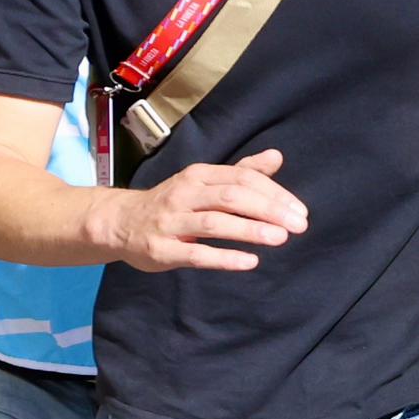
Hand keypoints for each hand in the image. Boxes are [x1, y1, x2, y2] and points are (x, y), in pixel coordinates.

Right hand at [105, 145, 305, 272]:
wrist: (119, 222)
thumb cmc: (172, 203)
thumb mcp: (204, 182)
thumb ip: (242, 172)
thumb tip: (276, 156)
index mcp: (198, 176)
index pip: (242, 178)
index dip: (274, 193)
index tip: (299, 211)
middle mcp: (184, 195)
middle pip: (231, 197)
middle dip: (268, 210)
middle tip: (299, 225)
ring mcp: (171, 223)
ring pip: (214, 223)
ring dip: (250, 230)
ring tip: (280, 238)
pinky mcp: (162, 250)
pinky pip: (196, 254)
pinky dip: (224, 258)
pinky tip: (250, 262)